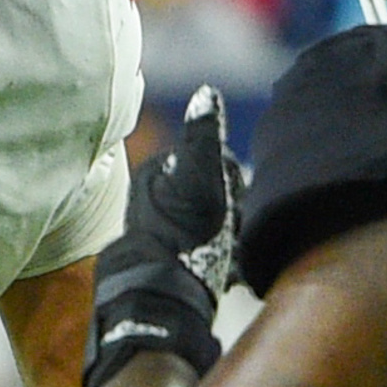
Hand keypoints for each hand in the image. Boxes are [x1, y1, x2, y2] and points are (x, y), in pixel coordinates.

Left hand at [84, 86, 246, 386]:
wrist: (162, 294)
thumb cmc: (184, 232)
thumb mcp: (201, 175)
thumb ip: (204, 134)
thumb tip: (205, 91)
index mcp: (158, 173)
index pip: (216, 165)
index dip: (234, 186)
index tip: (234, 207)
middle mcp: (153, 200)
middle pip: (216, 198)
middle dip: (233, 217)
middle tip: (234, 236)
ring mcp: (160, 232)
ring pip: (214, 227)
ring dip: (232, 242)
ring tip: (233, 259)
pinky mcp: (168, 262)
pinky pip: (206, 254)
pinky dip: (222, 262)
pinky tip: (231, 275)